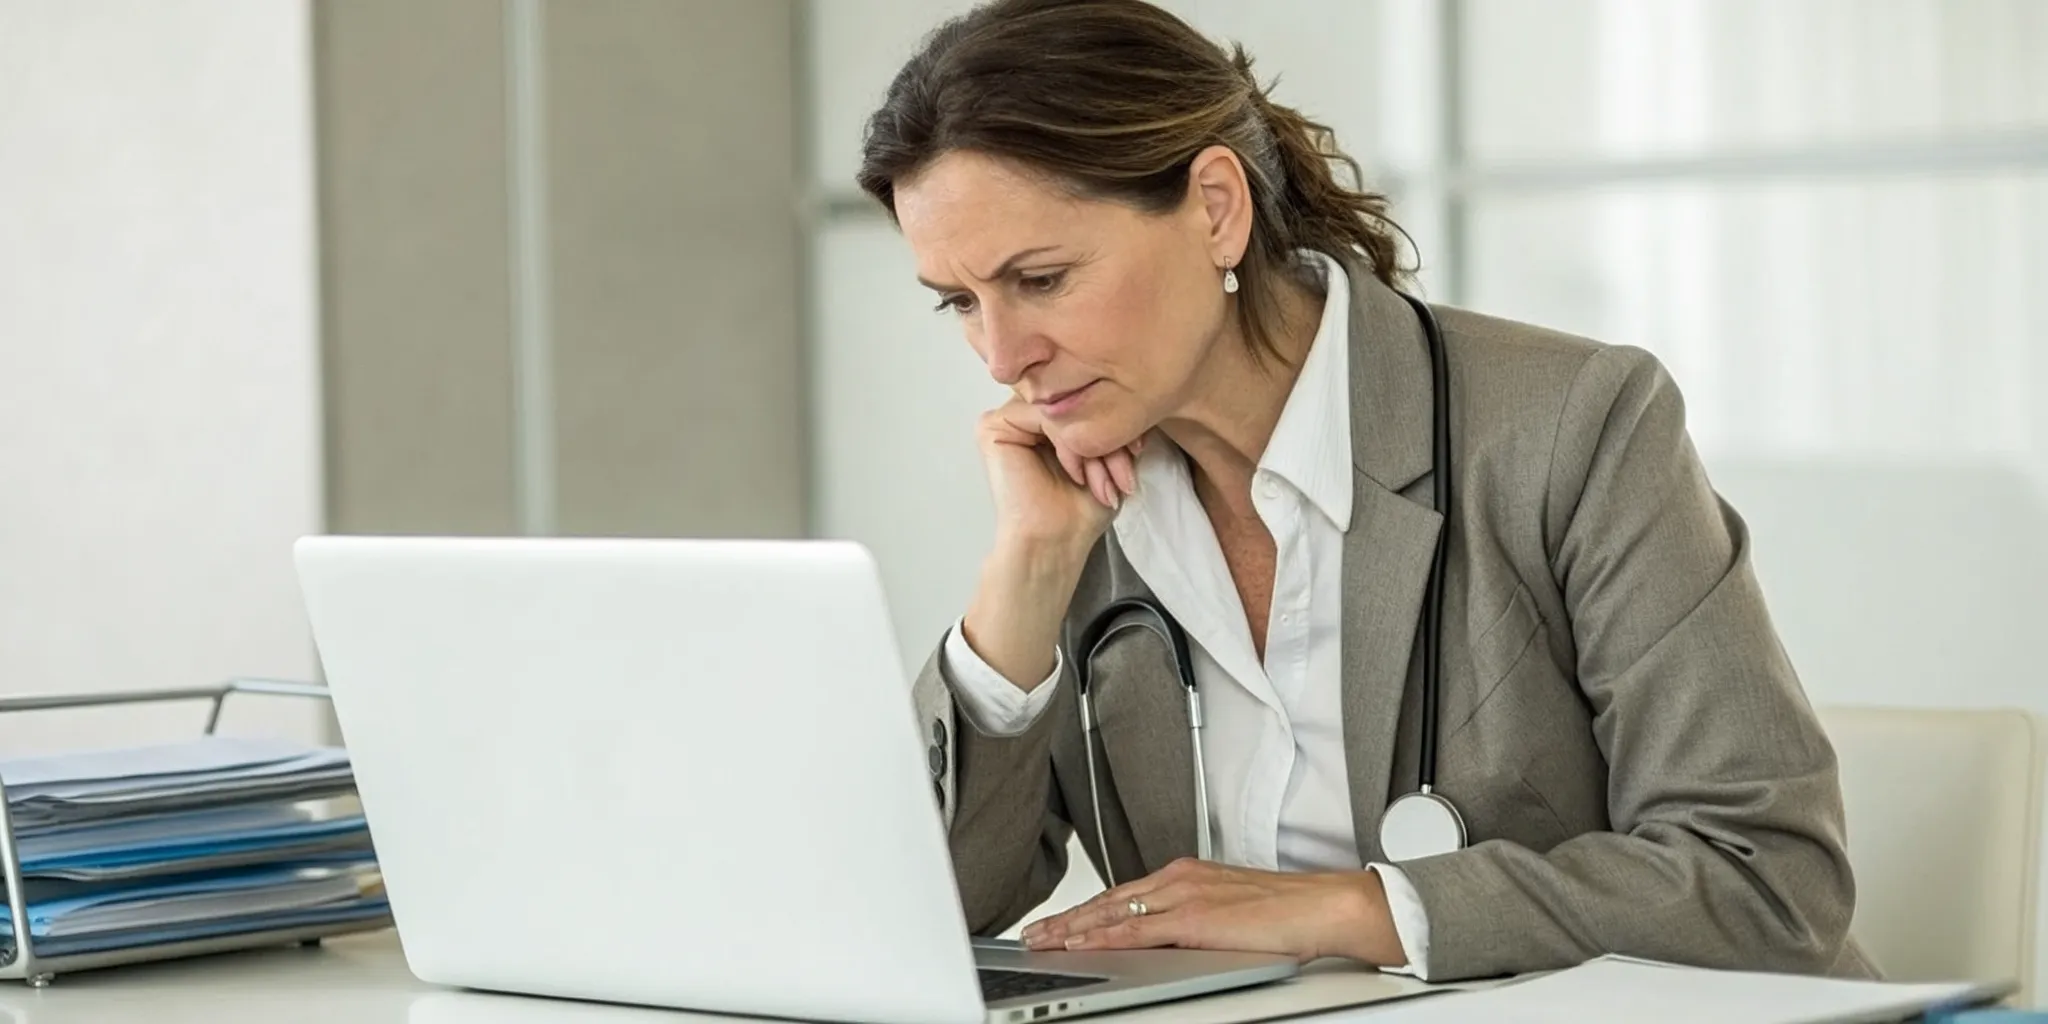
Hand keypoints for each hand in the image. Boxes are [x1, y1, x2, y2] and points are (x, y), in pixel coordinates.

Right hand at [976, 396, 1142, 555]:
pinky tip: (1075, 472)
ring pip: (1061, 407)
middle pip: (1074, 400)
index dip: (1115, 418)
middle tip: (1123, 475)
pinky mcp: (992, 427)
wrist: (1056, 542)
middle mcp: (1025, 413)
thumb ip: (1111, 419)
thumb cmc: (1081, 509)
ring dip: (1091, 444)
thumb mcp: (1109, 454)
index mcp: (1048, 416)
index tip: (1138, 450)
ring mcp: (1007, 418)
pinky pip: (1040, 413)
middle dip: (1107, 435)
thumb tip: (1129, 388)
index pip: (1085, 396)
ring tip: (1103, 482)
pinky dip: (1066, 441)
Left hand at [1018, 858, 1405, 965]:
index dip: (1086, 909)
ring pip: (1112, 911)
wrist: (1322, 906)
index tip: (1060, 922)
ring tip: (1043, 940)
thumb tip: (1173, 940)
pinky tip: (1080, 944)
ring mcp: (1183, 896)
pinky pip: (1136, 928)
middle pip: (1108, 900)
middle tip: (1034, 933)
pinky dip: (1102, 936)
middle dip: (1067, 919)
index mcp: (1187, 875)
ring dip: (1073, 928)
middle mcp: (1179, 879)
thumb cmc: (1289, 912)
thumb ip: (1196, 921)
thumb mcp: (1229, 911)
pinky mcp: (1192, 918)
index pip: (1123, 893)